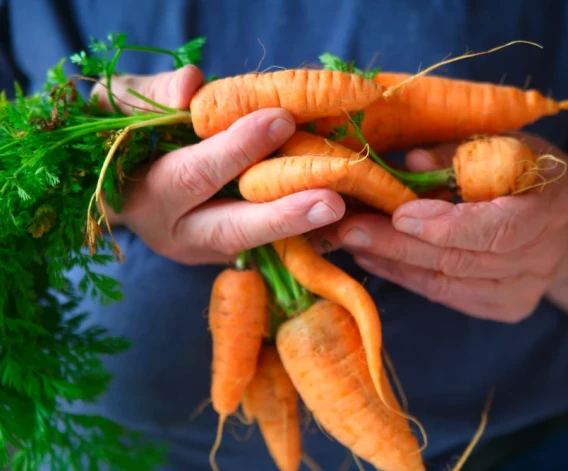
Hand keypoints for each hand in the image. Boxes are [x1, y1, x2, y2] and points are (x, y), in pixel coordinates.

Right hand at [93, 66, 344, 264]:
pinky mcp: (225, 253)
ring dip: (298, 230)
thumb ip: (148, 93)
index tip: (280, 119)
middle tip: (331, 199)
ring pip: (253, 246)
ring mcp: (201, 250)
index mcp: (140, 195)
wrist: (114, 179)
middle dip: (279, 214)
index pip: (191, 176)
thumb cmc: (117, 134)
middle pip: (228, 230)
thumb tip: (191, 87)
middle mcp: (173, 233)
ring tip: (342, 212)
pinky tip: (340, 222)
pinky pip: (267, 250)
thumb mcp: (115, 104)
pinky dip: (302, 236)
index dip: (235, 149)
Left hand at [322, 134, 567, 322]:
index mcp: (549, 208)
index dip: (444, 225)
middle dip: (397, 245)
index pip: (495, 229)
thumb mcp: (503, 145)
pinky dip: (406, 278)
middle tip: (349, 228)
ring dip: (392, 263)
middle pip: (459, 260)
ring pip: (445, 283)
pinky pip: (445, 296)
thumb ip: (458, 155)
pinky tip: (375, 259)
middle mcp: (540, 259)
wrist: (566, 221)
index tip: (398, 214)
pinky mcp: (504, 307)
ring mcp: (522, 290)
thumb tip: (413, 162)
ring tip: (351, 242)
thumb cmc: (527, 171)